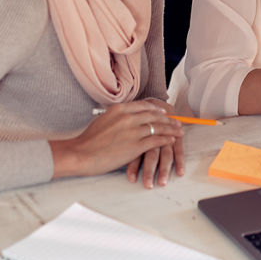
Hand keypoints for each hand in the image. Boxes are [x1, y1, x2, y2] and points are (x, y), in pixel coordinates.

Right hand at [52, 100, 182, 178]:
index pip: (144, 106)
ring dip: (171, 129)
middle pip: (154, 115)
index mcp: (119, 109)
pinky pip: (156, 140)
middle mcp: (128, 117)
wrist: (81, 153)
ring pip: (158, 127)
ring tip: (179, 131)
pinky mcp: (135, 146)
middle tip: (177, 121)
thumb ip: (117, 116)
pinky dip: (166, 140)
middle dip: (168, 119)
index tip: (164, 112)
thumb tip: (125, 116)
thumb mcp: (102, 119)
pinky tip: (172, 140)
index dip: (156, 109)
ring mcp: (132, 131)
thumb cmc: (88, 140)